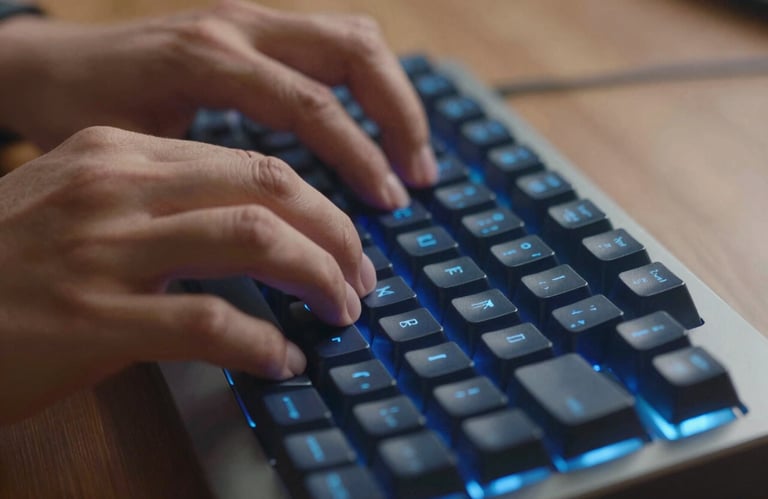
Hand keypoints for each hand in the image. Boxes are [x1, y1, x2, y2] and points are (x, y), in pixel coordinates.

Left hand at [0, 0, 436, 208]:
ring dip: (394, 98)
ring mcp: (252, 20)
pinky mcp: (258, 28)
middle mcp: (238, 27)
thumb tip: (272, 235)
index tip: (387, 206)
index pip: (312, 105)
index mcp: (208, 59)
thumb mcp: (132, 154)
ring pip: (354, 38)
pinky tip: (375, 128)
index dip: (360, 159)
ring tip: (412, 157)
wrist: (47, 65)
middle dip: (399, 118)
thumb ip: (203, 182)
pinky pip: (333, 44)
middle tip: (419, 179)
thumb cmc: (81, 114)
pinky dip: (367, 87)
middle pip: (354, 52)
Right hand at [0, 126, 376, 424]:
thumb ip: (162, 205)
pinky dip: (263, 343)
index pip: (254, 163)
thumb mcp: (80, 205)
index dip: (319, 204)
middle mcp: (117, 186)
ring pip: (254, 242)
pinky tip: (282, 360)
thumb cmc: (5, 265)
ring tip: (341, 311)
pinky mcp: (91, 321)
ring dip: (318, 279)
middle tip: (361, 277)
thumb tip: (255, 232)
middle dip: (337, 235)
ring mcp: (103, 250)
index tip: (346, 241)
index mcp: (120, 153)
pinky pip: (209, 324)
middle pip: (270, 190)